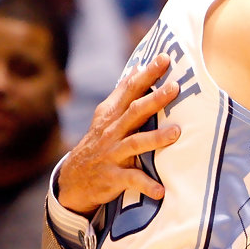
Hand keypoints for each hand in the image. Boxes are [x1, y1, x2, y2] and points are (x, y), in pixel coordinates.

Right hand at [57, 55, 179, 213]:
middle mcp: (112, 132)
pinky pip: (131, 180)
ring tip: (177, 132)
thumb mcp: (106, 117)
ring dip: (156, 138)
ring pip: (135, 143)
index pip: (130, 89)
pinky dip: (146, 185)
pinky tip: (161, 190)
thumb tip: (137, 67)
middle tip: (175, 87)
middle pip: (134, 112)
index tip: (164, 58)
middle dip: (155, 99)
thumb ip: (123, 94)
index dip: (147, 74)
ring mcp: (112, 154)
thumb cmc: (99, 143)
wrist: (73, 179)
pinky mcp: (112, 177)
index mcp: (112, 114)